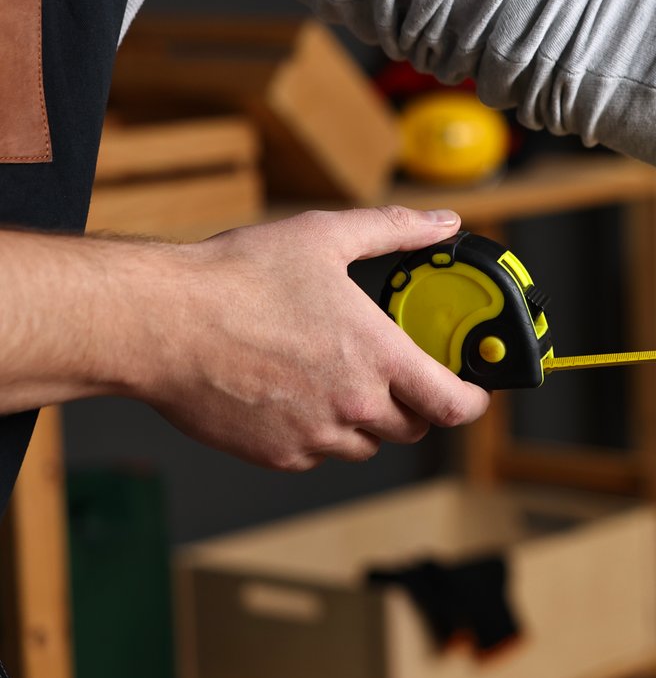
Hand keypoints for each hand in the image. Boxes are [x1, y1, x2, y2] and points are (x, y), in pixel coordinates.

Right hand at [136, 206, 489, 469]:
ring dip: (366, 419)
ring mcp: (316, 436)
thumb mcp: (325, 236)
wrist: (160, 324)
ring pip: (367, 444)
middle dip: (415, 403)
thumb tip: (442, 223)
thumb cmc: (234, 279)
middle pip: (414, 426)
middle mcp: (355, 405)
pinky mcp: (279, 454)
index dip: (473, 400)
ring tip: (336, 377)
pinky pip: (319, 453)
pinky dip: (319, 431)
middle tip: (397, 373)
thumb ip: (394, 231)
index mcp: (378, 357)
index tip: (472, 389)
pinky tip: (294, 393)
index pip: (454, 405)